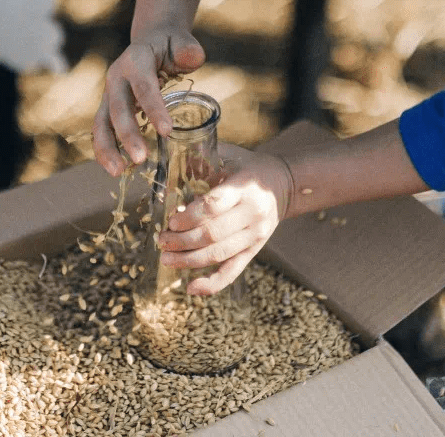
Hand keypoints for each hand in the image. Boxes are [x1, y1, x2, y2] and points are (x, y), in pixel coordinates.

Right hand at [92, 25, 204, 175]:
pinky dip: (105, 150)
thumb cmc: (170, 45)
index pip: (144, 86)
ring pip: (101, 123)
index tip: (167, 132)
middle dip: (128, 135)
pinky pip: (102, 130)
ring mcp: (109, 93)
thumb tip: (192, 58)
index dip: (154, 108)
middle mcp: (116, 77)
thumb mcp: (181, 41)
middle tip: (141, 159)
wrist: (150, 41)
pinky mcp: (108, 107)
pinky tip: (116, 169)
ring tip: (118, 172)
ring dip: (108, 149)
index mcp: (135, 60)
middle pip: (118, 108)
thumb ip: (188, 49)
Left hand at [156, 144, 292, 295]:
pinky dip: (212, 283)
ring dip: (189, 260)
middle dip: (182, 241)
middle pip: (213, 234)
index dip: (188, 217)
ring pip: (219, 254)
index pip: (213, 206)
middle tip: (161, 240)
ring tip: (166, 259)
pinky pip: (232, 271)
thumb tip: (168, 178)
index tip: (170, 221)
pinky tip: (191, 288)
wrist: (282, 183)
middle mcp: (252, 215)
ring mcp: (255, 236)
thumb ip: (201, 162)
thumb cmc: (247, 168)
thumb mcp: (229, 156)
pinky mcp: (254, 251)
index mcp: (244, 189)